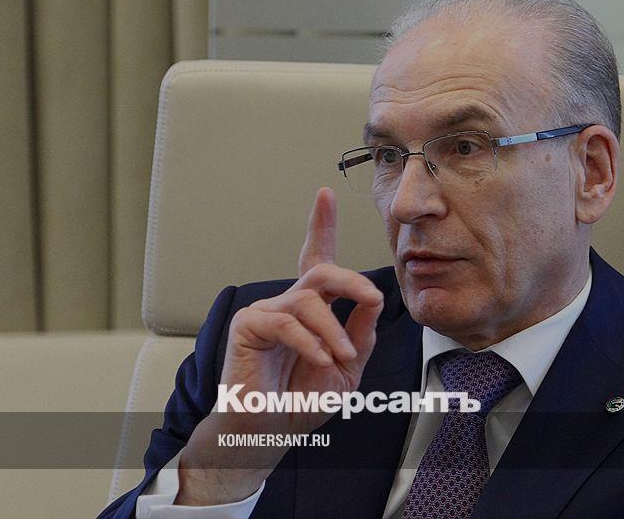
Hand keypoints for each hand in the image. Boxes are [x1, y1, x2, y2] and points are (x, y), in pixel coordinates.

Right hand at [176, 187, 383, 504]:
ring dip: (333, 330)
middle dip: (351, 280)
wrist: (272, 430)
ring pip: (308, 299)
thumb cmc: (303, 399)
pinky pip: (286, 322)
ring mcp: (267, 310)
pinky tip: (321, 361)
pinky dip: (310, 343)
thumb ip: (361, 333)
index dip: (321, 225)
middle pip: (322, 270)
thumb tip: (374, 299)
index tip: (325, 194)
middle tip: (371, 298)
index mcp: (312, 308)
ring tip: (340, 357)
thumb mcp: (348, 367)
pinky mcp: (248, 326)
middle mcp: (289, 302)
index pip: (318, 258)